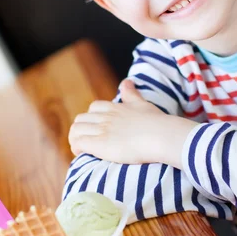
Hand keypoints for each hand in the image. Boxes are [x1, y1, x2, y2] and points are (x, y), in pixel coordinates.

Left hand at [69, 79, 190, 164]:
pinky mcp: (99, 143)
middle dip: (81, 130)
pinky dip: (77, 148)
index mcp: (115, 108)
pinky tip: (82, 154)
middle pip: (81, 119)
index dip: (92, 119)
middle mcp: (106, 116)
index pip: (94, 108)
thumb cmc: (156, 122)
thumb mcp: (142, 103)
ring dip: (75, 139)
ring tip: (83, 150)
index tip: (97, 130)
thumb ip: (132, 94)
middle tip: (89, 142)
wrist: (161, 135)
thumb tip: (127, 81)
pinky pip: (78, 142)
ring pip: (76, 130)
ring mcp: (102, 129)